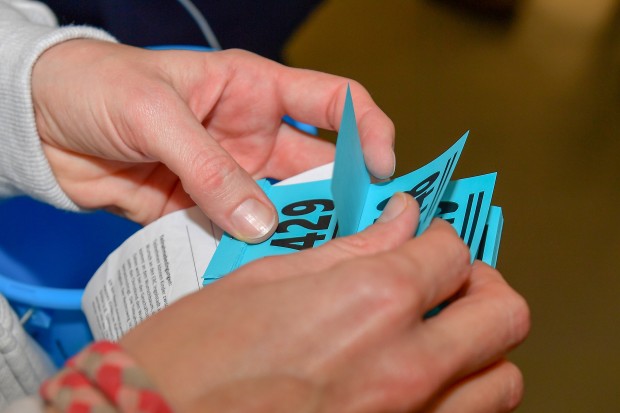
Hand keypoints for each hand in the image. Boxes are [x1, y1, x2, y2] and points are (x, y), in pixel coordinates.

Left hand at [31, 40, 394, 241]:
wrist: (38, 121)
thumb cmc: (96, 85)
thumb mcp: (156, 113)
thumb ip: (209, 167)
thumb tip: (259, 220)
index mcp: (253, 89)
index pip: (334, 102)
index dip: (368, 130)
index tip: (383, 169)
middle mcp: (251, 134)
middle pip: (316, 168)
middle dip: (341, 198)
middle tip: (361, 234)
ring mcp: (228, 175)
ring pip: (280, 207)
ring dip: (295, 232)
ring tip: (312, 259)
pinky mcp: (200, 208)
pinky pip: (237, 233)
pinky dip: (250, 251)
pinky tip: (262, 270)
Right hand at [120, 193, 529, 412]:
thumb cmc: (189, 357)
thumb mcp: (265, 279)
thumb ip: (349, 249)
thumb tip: (399, 220)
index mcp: (370, 300)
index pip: (452, 251)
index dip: (442, 238)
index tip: (425, 241)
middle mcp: (405, 364)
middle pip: (504, 313)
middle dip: (483, 287)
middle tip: (453, 283)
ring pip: (503, 380)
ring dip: (483, 349)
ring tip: (444, 336)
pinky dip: (464, 396)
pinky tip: (426, 382)